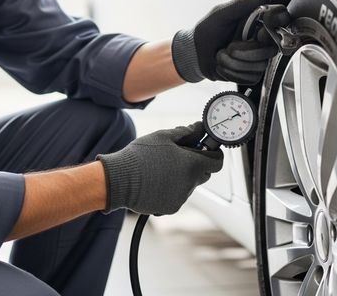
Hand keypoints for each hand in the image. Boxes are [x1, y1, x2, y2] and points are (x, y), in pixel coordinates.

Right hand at [96, 122, 222, 214]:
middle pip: (204, 173)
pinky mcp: (170, 208)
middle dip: (196, 164)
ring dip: (182, 176)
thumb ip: (186, 132)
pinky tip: (156, 181)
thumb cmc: (140, 156)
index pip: (217, 161)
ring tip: (161, 168)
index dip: (213, 153)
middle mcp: (190, 184)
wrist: (119, 180)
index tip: (205, 148)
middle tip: (179, 155)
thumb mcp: (163, 137)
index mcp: (192, 165)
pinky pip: (177, 195)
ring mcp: (181, 198)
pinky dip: (172, 188)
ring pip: (189, 185)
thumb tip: (199, 128)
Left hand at [171, 0, 290, 83]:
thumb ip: (242, 4)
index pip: (281, 18)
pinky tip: (224, 65)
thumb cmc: (207, 31)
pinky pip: (251, 77)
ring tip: (222, 55)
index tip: (259, 30)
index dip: (275, 24)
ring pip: (260, 65)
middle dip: (245, 51)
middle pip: (271, 48)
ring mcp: (259, 57)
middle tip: (229, 47)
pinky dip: (232, 72)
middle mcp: (262, 39)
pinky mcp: (252, 74)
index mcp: (258, 20)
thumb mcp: (221, 13)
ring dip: (234, 62)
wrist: (195, 54)